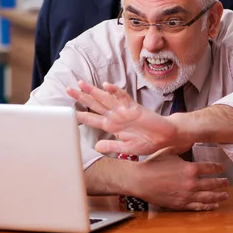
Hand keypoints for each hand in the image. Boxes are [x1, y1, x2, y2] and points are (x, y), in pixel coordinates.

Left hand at [67, 81, 189, 155]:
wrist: (165, 137)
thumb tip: (96, 147)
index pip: (92, 119)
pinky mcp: (134, 107)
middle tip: (68, 89)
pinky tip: (106, 86)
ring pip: (106, 98)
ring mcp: (124, 110)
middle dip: (82, 97)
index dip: (80, 115)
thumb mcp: (127, 149)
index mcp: (112, 126)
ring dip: (94, 91)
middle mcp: (115, 116)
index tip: (67, 111)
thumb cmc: (147, 142)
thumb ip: (112, 147)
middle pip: (95, 104)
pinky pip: (123, 97)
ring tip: (81, 84)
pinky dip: (115, 91)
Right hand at [133, 148, 229, 210]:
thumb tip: (189, 139)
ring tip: (225, 195)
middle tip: (226, 182)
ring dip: (218, 196)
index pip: (210, 168)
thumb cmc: (153, 164)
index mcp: (190, 169)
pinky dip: (207, 206)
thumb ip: (182, 146)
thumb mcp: (169, 151)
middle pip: (213, 184)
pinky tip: (213, 205)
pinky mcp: (180, 204)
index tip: (222, 168)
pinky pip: (197, 206)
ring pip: (208, 197)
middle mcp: (192, 183)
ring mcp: (187, 195)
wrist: (140, 180)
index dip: (218, 168)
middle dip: (221, 183)